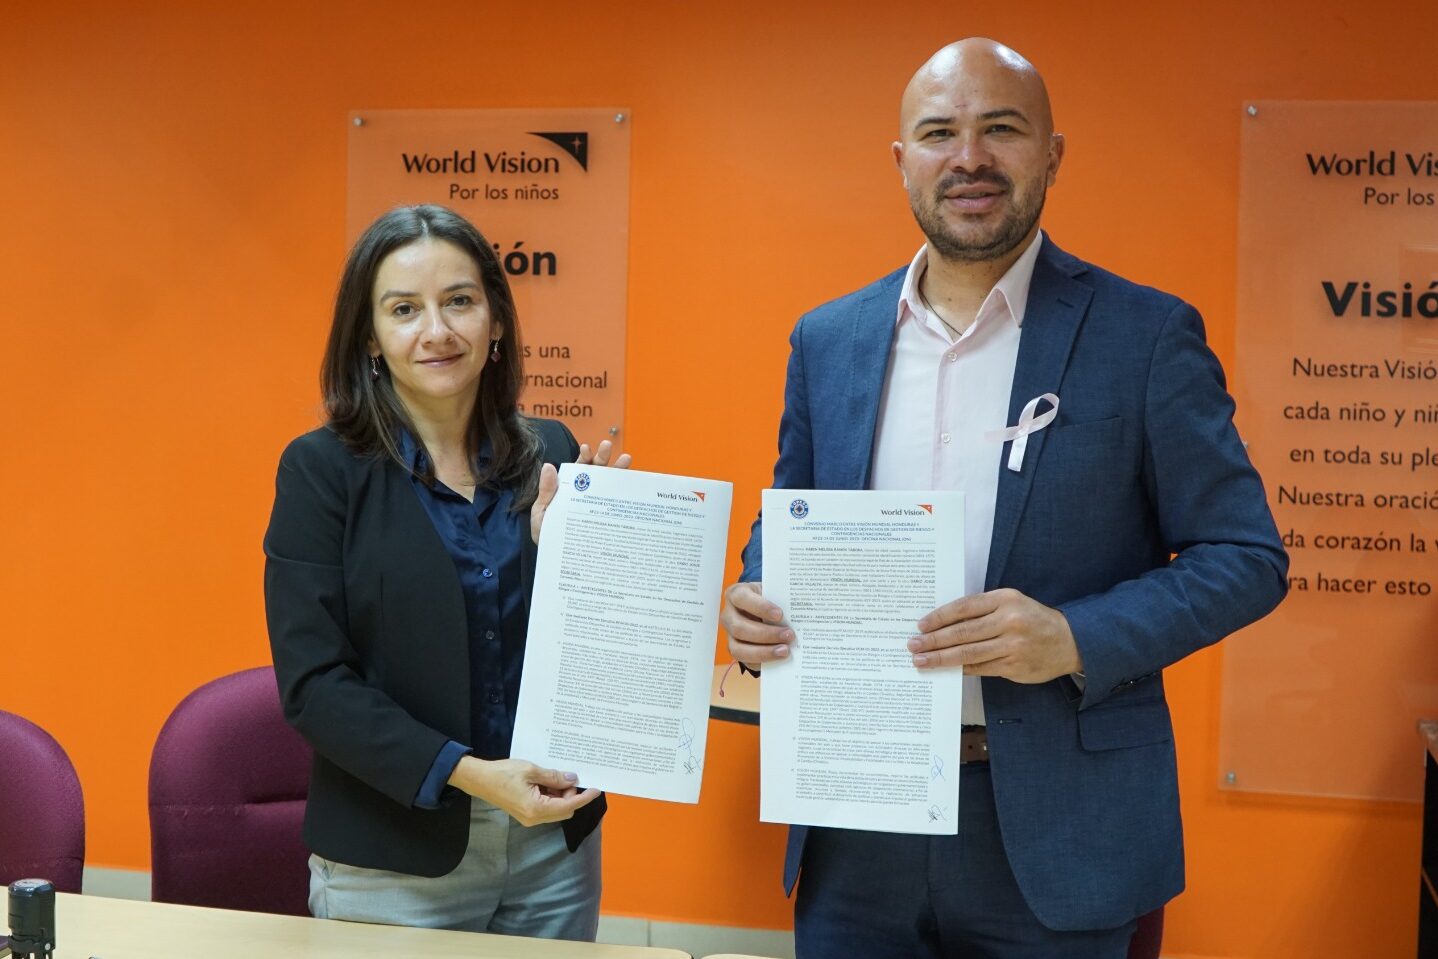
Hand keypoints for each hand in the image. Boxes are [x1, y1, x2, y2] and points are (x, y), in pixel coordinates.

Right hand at [447, 756, 598, 826]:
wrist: (480, 779)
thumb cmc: (503, 774)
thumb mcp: (532, 770)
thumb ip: (554, 777)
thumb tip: (572, 779)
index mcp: (536, 809)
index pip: (568, 806)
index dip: (584, 797)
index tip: (596, 789)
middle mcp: (535, 818)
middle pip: (564, 810)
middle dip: (570, 794)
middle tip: (566, 776)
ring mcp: (530, 817)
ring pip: (556, 809)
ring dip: (560, 794)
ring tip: (554, 776)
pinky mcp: (526, 813)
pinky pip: (546, 807)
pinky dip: (552, 795)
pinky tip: (547, 781)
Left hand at [530, 439, 633, 543]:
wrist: (558, 559)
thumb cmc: (547, 535)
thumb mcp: (541, 513)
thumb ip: (545, 492)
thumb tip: (549, 466)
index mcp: (569, 489)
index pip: (578, 470)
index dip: (584, 457)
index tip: (586, 449)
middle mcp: (586, 494)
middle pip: (596, 472)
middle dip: (602, 457)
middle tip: (607, 445)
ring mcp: (598, 505)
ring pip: (609, 484)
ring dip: (618, 470)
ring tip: (626, 458)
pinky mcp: (607, 518)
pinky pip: (617, 504)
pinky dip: (626, 493)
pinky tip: (633, 484)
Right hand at [722, 581, 792, 667]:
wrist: (762, 609)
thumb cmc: (768, 599)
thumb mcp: (772, 593)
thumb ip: (780, 601)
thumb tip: (798, 615)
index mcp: (736, 594)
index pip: (742, 598)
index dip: (760, 607)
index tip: (780, 614)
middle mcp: (728, 615)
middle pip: (739, 628)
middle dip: (766, 634)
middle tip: (789, 635)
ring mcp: (730, 635)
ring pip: (738, 649)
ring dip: (763, 652)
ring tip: (785, 650)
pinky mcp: (735, 650)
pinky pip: (745, 661)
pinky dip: (762, 661)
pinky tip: (778, 659)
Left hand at [909, 588, 1081, 682]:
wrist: (1069, 641)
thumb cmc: (1031, 618)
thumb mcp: (1011, 602)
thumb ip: (982, 609)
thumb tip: (943, 623)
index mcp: (1005, 600)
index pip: (964, 607)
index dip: (939, 617)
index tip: (921, 625)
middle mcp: (1009, 622)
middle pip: (963, 632)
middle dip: (934, 641)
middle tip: (913, 646)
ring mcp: (1012, 646)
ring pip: (968, 653)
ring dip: (941, 658)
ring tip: (922, 660)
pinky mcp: (1014, 667)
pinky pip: (980, 668)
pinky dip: (960, 669)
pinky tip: (945, 669)